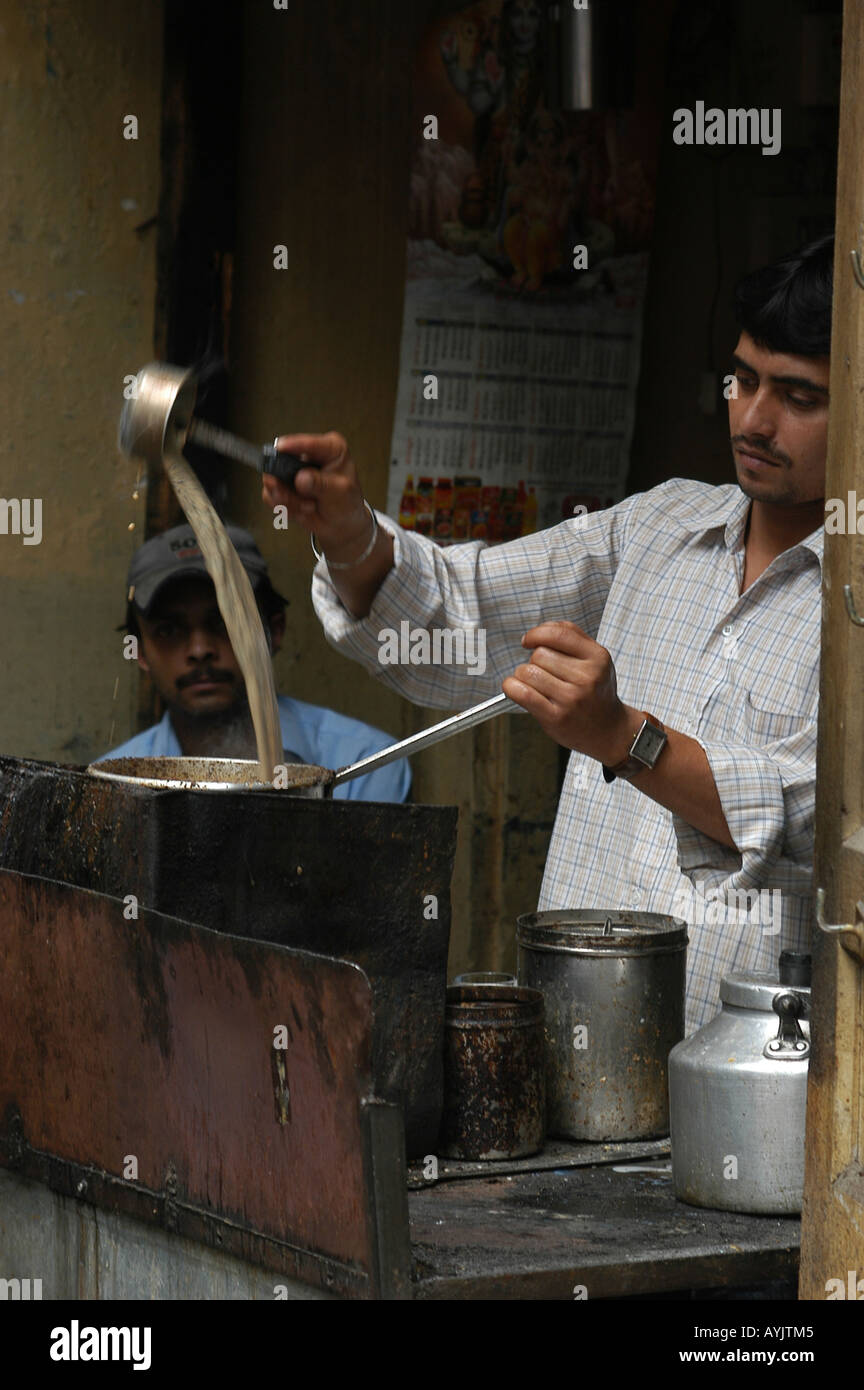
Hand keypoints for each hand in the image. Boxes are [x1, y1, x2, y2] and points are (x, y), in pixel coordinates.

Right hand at [262, 431, 371, 558]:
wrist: (341, 524)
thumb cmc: (346, 503)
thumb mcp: (341, 492)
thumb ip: (321, 484)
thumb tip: (301, 478)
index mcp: (329, 449)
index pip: (309, 443)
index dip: (293, 445)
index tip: (281, 448)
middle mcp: (308, 455)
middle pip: (282, 459)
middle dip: (284, 483)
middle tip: (291, 497)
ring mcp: (293, 470)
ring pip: (273, 480)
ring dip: (287, 499)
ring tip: (308, 507)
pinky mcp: (282, 485)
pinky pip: (270, 495)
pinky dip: (284, 507)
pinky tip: (301, 510)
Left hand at [502, 620, 640, 764]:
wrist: (609, 730)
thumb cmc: (597, 692)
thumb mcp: (596, 659)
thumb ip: (573, 636)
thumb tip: (541, 630)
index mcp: (597, 658)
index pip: (559, 634)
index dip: (536, 633)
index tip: (528, 640)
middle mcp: (587, 677)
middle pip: (539, 654)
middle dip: (535, 661)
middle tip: (546, 674)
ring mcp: (571, 698)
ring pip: (528, 672)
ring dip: (524, 676)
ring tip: (538, 685)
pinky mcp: (556, 717)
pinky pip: (523, 693)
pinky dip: (511, 687)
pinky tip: (515, 688)